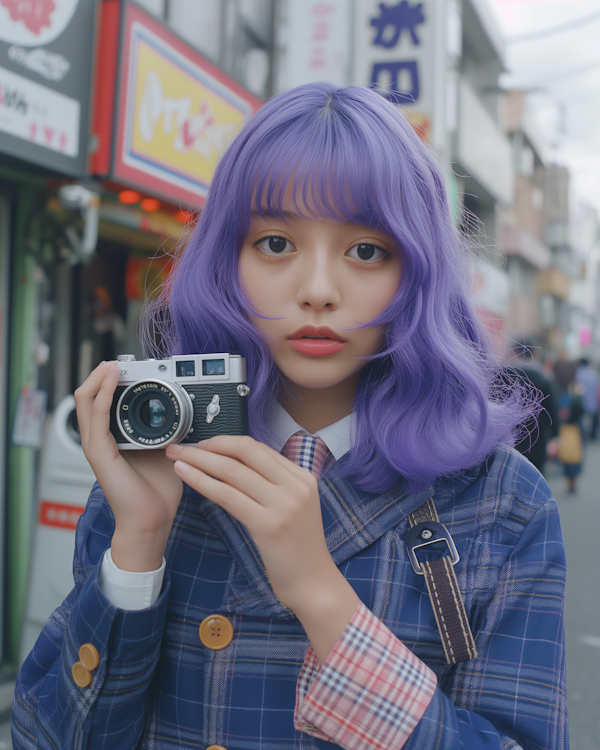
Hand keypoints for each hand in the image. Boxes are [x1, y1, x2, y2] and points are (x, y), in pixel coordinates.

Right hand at [75, 362, 182, 570]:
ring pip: (85, 399)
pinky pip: (96, 415)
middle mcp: (100, 438)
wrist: (153, 518)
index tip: (131, 365)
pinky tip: (113, 379)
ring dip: (99, 377)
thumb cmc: (157, 489)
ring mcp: (96, 444)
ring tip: (113, 364)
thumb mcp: (165, 447)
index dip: (111, 380)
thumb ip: (166, 427)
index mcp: (113, 437)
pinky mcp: (98, 452)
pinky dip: (103, 393)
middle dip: (102, 373)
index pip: (102, 399)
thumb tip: (182, 407)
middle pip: (88, 395)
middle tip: (120, 360)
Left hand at [166, 436, 358, 660]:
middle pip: (245, 451)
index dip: (226, 441)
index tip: (203, 444)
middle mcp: (295, 485)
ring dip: (199, 460)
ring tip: (176, 458)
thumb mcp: (295, 507)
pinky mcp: (269, 525)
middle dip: (210, 444)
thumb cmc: (299, 549)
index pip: (258, 448)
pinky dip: (202, 482)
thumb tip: (239, 466)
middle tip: (182, 446)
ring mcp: (284, 504)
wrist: (315, 584)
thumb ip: (274, 485)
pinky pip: (227, 495)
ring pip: (232, 470)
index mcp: (302, 477)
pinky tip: (185, 475)